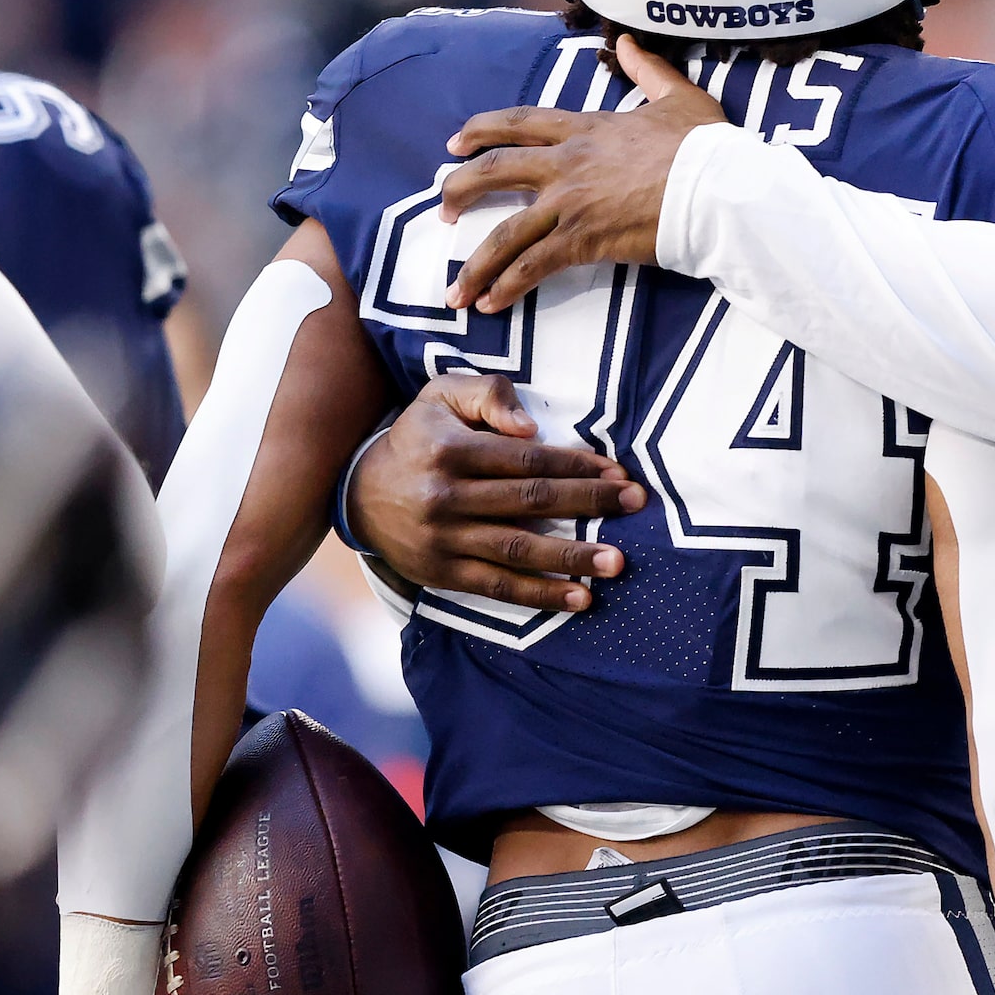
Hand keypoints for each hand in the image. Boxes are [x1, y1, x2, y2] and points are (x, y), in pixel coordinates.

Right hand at [347, 373, 644, 611]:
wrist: (359, 493)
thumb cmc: (419, 438)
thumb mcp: (441, 397)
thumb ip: (486, 396)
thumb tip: (529, 426)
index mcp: (451, 450)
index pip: (527, 458)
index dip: (577, 465)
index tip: (618, 472)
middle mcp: (446, 496)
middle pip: (531, 501)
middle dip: (589, 501)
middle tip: (635, 503)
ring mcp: (444, 540)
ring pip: (518, 551)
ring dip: (572, 558)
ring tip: (616, 562)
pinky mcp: (443, 574)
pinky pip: (498, 587)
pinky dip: (541, 595)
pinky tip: (580, 598)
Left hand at [440, 34, 724, 312]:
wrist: (717, 190)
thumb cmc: (706, 148)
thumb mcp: (678, 97)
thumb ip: (648, 71)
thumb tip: (629, 44)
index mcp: (586, 128)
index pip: (520, 123)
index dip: (482, 130)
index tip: (456, 143)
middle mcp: (567, 163)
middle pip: (495, 171)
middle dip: (460, 189)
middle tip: (443, 207)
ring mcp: (570, 203)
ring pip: (505, 231)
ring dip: (475, 261)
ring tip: (455, 287)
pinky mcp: (583, 239)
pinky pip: (533, 265)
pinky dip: (508, 285)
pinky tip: (491, 303)